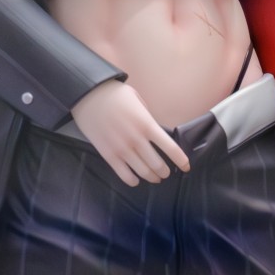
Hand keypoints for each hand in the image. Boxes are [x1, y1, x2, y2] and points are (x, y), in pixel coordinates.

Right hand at [69, 79, 190, 186]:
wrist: (88, 95)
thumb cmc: (114, 94)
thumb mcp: (138, 100)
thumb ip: (148, 118)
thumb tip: (153, 132)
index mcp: (147, 124)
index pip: (171, 148)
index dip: (181, 160)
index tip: (186, 167)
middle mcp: (137, 139)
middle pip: (158, 164)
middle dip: (165, 172)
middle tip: (166, 173)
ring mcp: (122, 149)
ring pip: (143, 172)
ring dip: (152, 177)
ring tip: (154, 178)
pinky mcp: (108, 155)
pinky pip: (124, 175)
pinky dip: (133, 180)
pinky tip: (136, 179)